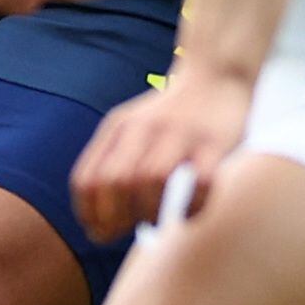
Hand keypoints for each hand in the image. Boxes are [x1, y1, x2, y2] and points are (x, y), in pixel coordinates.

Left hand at [72, 65, 252, 240]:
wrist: (217, 71)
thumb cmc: (171, 114)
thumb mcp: (131, 127)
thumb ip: (112, 162)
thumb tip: (97, 224)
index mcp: (119, 127)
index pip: (88, 179)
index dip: (88, 214)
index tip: (99, 232)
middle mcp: (145, 128)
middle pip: (116, 181)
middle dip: (116, 217)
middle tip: (127, 231)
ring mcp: (181, 134)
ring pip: (153, 179)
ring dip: (150, 211)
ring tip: (155, 221)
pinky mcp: (214, 142)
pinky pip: (200, 182)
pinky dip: (192, 207)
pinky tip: (189, 214)